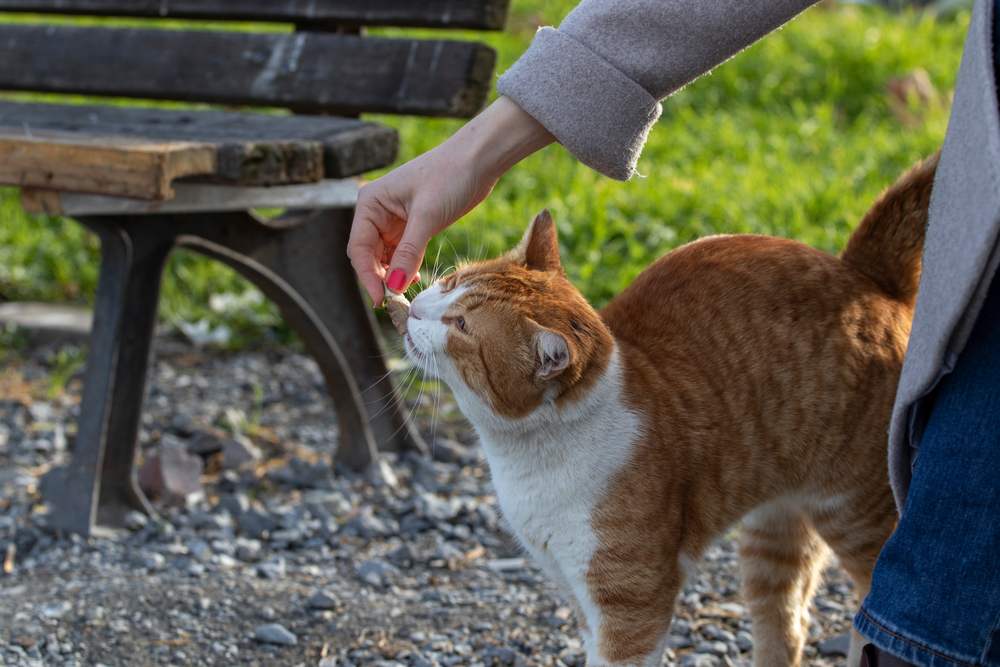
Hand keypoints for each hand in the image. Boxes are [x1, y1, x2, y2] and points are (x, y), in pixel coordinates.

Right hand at [348, 97, 553, 303]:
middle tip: (394, 301)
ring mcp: (394, 219)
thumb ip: (408, 253)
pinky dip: (405, 267)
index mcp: (370, 203)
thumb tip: (394, 286)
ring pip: (384, 257)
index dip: (367, 276)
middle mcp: (377, 211)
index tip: (381, 299)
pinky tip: (413, 280)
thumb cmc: (451, 176)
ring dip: (392, 275)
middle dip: (379, 277)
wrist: (479, 159)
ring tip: (404, 293)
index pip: (358, 248)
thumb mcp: (427, 217)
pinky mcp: (412, 225)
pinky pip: (401, 253)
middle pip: (368, 255)